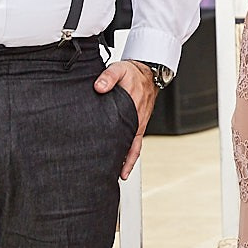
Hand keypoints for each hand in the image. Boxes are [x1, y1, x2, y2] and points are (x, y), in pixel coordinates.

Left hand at [95, 61, 155, 179]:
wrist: (148, 70)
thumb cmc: (133, 73)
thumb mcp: (119, 69)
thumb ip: (108, 77)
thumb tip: (98, 87)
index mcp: (133, 109)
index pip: (128, 136)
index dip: (124, 153)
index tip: (116, 166)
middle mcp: (138, 120)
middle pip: (132, 147)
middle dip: (124, 163)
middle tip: (113, 177)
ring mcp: (138, 123)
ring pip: (134, 146)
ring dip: (127, 160)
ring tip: (117, 175)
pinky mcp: (138, 122)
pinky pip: (135, 140)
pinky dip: (130, 152)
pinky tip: (122, 159)